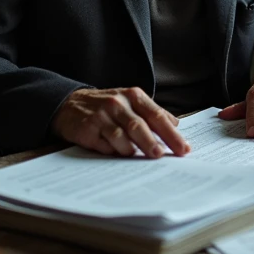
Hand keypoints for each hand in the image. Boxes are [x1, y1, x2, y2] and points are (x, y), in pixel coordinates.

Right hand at [51, 87, 189, 157]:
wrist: (70, 104)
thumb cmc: (106, 106)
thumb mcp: (130, 102)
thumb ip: (152, 112)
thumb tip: (176, 125)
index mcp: (133, 96)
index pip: (156, 115)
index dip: (171, 133)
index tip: (183, 149)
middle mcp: (118, 104)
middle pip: (139, 126)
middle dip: (152, 143)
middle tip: (161, 156)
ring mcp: (101, 116)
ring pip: (121, 136)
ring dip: (132, 150)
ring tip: (138, 157)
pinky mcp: (87, 129)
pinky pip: (104, 145)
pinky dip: (114, 151)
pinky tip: (118, 154)